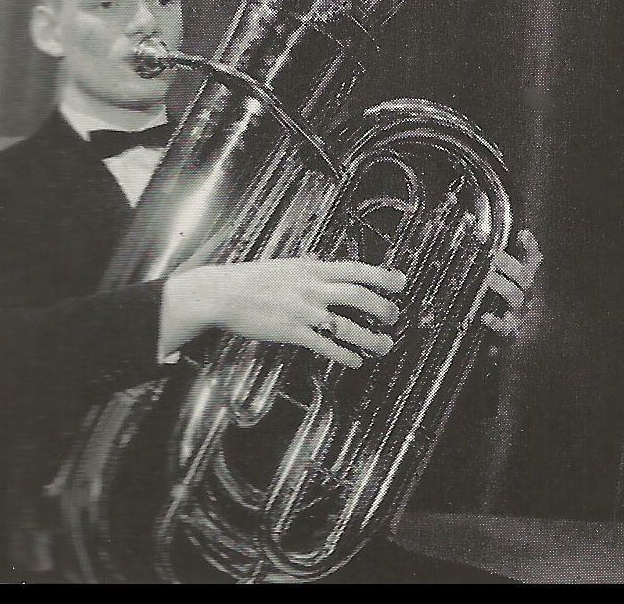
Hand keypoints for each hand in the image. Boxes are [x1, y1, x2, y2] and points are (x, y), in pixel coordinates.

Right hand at [160, 259, 406, 367]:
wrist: (222, 294)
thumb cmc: (250, 278)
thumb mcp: (283, 265)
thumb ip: (305, 267)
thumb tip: (319, 263)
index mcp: (310, 269)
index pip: (354, 270)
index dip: (381, 275)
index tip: (400, 281)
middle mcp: (311, 288)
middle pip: (358, 296)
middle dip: (382, 307)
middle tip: (395, 316)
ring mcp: (303, 312)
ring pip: (347, 326)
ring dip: (370, 337)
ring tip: (384, 345)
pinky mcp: (293, 332)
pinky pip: (325, 346)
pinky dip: (343, 354)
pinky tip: (354, 361)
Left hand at [481, 229, 541, 338]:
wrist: (496, 347)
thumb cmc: (495, 309)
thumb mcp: (495, 286)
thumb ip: (489, 267)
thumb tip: (474, 237)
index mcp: (522, 283)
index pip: (532, 262)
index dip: (530, 248)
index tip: (523, 234)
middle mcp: (524, 297)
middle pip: (524, 278)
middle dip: (512, 266)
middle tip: (496, 258)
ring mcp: (517, 316)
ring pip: (516, 298)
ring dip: (504, 286)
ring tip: (490, 279)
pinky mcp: (508, 334)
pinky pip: (504, 328)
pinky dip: (495, 322)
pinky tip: (486, 317)